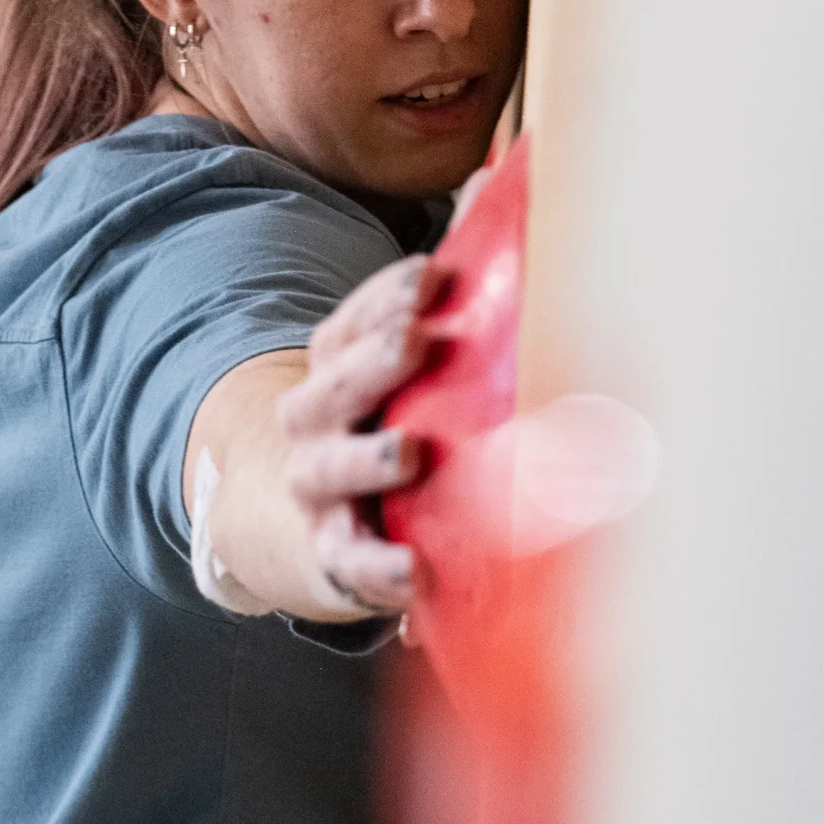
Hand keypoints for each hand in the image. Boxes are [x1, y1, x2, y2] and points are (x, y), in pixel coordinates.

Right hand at [276, 255, 433, 613]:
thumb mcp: (411, 386)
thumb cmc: (394, 434)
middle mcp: (314, 425)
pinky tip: (413, 570)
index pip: (348, 328)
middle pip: (331, 388)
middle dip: (372, 362)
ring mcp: (318, 490)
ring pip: (328, 469)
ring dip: (367, 458)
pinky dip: (378, 567)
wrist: (334, 530)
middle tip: (414, 339)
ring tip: (409, 452)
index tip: (430, 275)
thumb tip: (509, 253)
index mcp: (334, 374)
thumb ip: (453, 335)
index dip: (384, 299)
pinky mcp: (336, 553)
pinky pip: (350, 562)